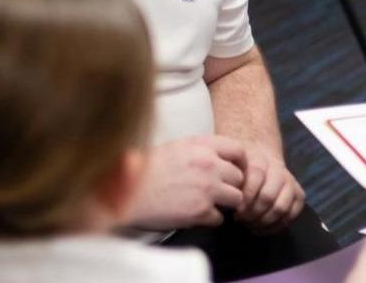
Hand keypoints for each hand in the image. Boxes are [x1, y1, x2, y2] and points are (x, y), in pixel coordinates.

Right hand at [127, 135, 245, 229]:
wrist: (124, 191)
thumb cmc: (146, 169)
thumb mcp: (177, 147)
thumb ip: (202, 150)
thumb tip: (220, 159)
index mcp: (203, 145)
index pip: (239, 151)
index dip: (240, 164)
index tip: (236, 172)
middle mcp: (209, 165)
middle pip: (240, 177)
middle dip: (232, 186)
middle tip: (219, 192)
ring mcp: (207, 189)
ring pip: (236, 198)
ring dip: (225, 204)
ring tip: (209, 204)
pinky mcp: (200, 211)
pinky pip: (219, 218)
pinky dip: (210, 219)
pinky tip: (196, 215)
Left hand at [235, 141, 304, 233]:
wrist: (263, 160)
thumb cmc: (242, 169)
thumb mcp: (234, 168)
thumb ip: (230, 180)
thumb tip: (226, 199)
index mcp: (262, 162)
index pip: (256, 177)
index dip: (245, 197)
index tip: (235, 210)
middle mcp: (280, 172)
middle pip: (268, 197)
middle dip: (252, 213)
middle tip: (242, 219)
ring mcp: (291, 183)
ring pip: (281, 207)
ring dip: (264, 221)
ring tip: (251, 225)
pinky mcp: (299, 195)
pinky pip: (292, 214)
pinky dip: (276, 226)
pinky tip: (262, 228)